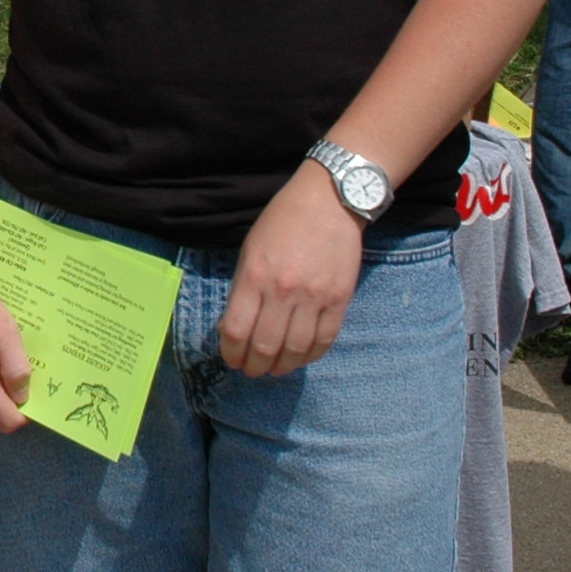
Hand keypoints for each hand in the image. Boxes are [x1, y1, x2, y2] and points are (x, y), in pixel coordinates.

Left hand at [217, 163, 364, 376]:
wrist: (328, 201)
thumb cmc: (282, 222)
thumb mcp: (250, 250)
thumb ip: (243, 288)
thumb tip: (235, 327)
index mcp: (255, 276)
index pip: (237, 331)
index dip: (231, 353)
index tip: (231, 359)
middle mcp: (283, 290)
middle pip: (265, 346)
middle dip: (254, 366)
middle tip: (252, 370)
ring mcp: (314, 297)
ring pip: (295, 349)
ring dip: (282, 367)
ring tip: (275, 369)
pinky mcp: (340, 299)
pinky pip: (324, 340)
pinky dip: (310, 355)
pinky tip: (300, 357)